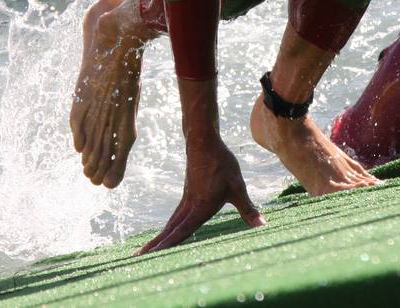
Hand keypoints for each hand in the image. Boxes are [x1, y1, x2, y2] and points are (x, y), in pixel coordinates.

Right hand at [137, 136, 264, 253]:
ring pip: (171, 223)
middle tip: (137, 258)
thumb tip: (262, 225)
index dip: (168, 245)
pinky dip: (169, 227)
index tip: (151, 256)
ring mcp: (186, 199)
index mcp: (200, 207)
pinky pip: (175, 216)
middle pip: (170, 230)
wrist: (203, 141)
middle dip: (155, 246)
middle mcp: (189, 205)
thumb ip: (247, 209)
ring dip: (160, 237)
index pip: (182, 231)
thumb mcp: (238, 187)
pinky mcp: (187, 194)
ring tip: (147, 249)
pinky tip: (169, 231)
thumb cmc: (221, 163)